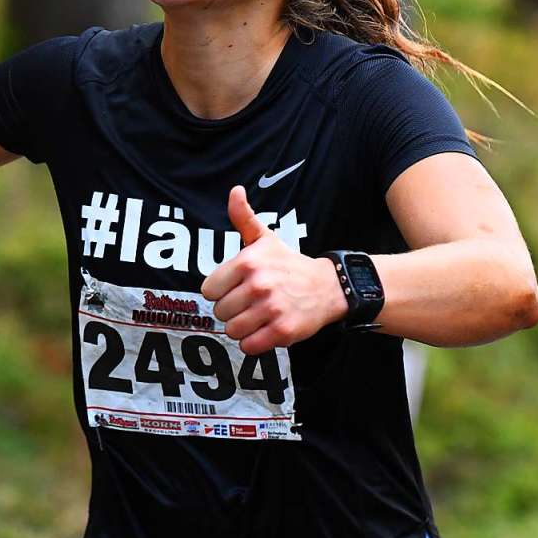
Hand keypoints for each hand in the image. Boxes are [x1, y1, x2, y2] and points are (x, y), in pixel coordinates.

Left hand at [200, 185, 346, 354]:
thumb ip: (243, 217)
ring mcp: (271, 309)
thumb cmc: (289, 264)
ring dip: (242, 327)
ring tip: (258, 316)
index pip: (208, 290)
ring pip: (232, 330)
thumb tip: (235, 191)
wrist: (328, 287)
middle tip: (250, 302)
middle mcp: (259, 285)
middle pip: (220, 311)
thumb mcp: (265, 238)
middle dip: (232, 310)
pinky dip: (254, 342)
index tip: (236, 288)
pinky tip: (265, 329)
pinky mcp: (283, 331)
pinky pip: (249, 346)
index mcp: (248, 262)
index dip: (220, 291)